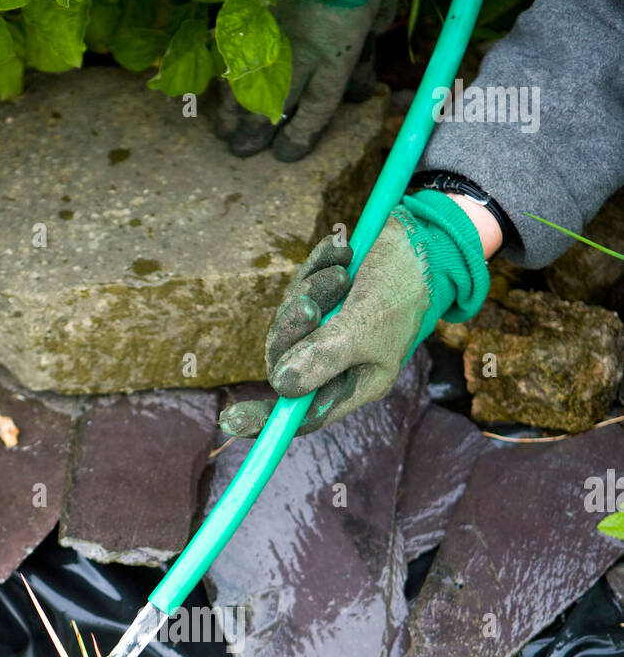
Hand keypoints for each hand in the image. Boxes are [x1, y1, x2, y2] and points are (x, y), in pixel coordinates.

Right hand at [215, 0, 398, 161]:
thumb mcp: (381, 2)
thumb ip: (369, 41)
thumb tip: (359, 69)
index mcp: (335, 51)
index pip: (316, 107)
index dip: (300, 135)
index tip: (285, 154)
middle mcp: (300, 49)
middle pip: (274, 102)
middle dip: (257, 130)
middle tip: (242, 151)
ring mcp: (272, 28)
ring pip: (246, 78)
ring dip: (234, 108)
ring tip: (224, 130)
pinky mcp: (253, 7)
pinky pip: (234, 49)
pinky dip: (226, 72)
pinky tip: (219, 90)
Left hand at [219, 192, 489, 435]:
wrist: (426, 236)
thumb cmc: (403, 289)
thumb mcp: (365, 328)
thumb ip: (324, 357)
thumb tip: (280, 386)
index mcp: (355, 382)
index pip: (303, 413)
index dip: (267, 420)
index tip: (230, 419)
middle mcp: (339, 361)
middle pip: (288, 360)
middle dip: (293, 327)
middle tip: (309, 302)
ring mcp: (330, 327)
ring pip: (290, 318)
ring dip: (311, 287)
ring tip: (342, 270)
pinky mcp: (324, 295)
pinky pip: (301, 285)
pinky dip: (318, 265)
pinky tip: (342, 251)